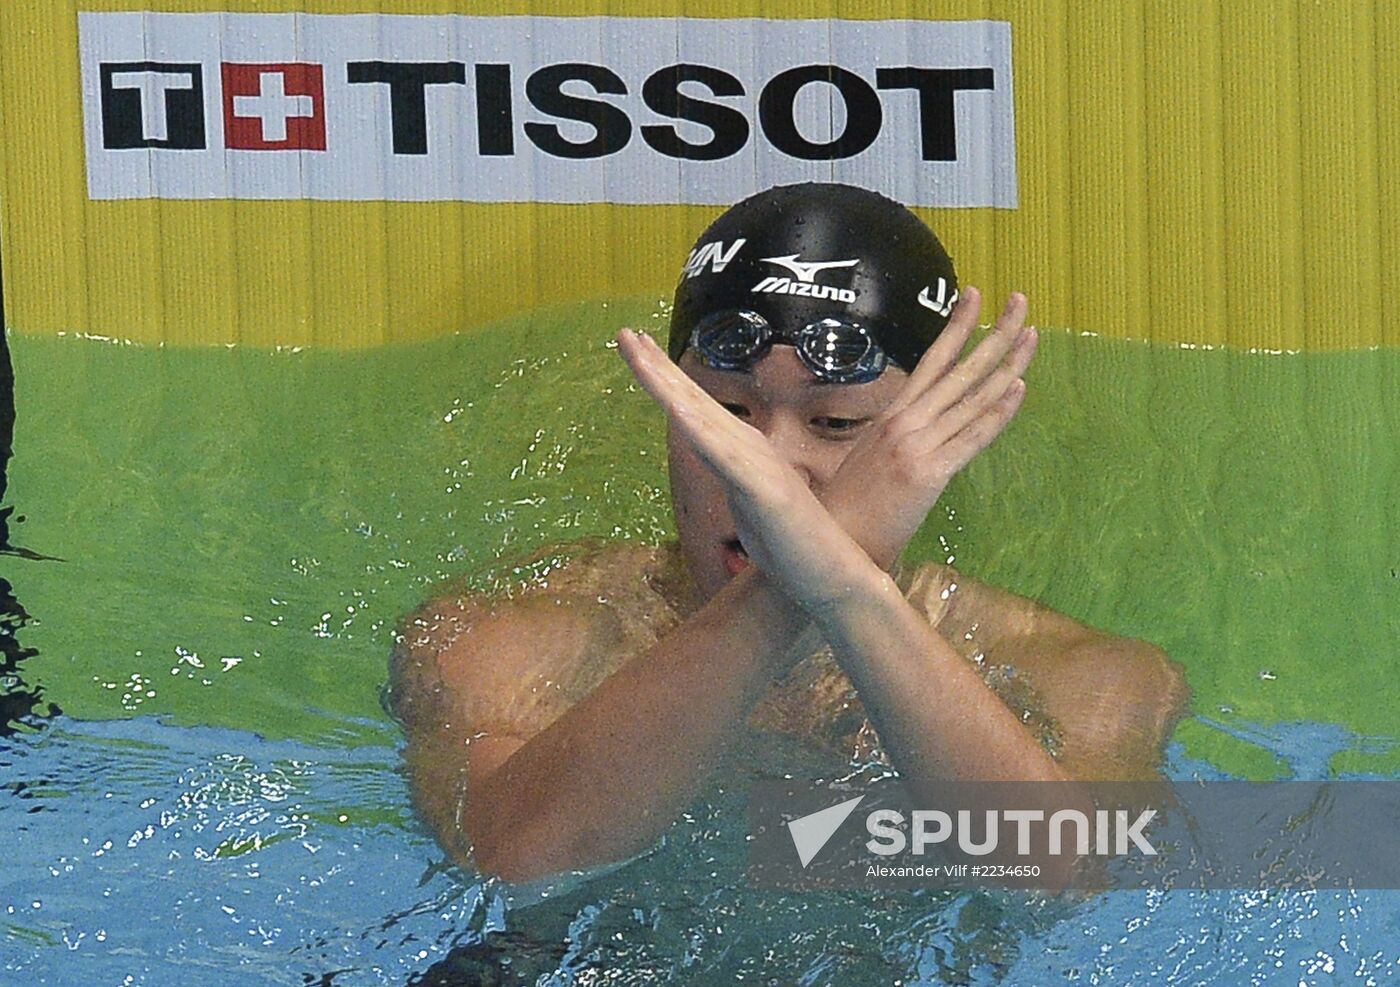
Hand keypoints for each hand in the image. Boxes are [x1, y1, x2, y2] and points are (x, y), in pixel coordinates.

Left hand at [616, 329, 872, 613]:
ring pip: (701, 418)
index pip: (695, 408)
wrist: (833, 575)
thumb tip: (723, 474)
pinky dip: (700, 431)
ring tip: (638, 353)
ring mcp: (755, 466)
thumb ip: (735, 484)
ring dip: (668, 385)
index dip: (665, 378)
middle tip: (624, 333)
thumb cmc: (793, 546)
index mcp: (742, 450)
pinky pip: (724, 457)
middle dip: (655, 367)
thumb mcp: (750, 508)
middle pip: (692, 401)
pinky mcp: (763, 491)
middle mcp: (748, 448)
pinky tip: (676, 410)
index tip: (638, 348)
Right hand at [823, 287, 1036, 568]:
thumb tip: (917, 432)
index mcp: (891, 416)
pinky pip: (972, 437)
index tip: (975, 295)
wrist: (829, 539)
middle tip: (1019, 300)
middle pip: (959, 367)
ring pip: (972, 396)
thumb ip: (894, 440)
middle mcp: (906, 422)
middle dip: (994, 331)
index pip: (931, 361)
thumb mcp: (867, 460)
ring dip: (1007, 363)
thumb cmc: (846, 508)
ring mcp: (917, 445)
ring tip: (1031, 335)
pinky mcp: (929, 473)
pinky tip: (1019, 389)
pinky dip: (998, 413)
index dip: (956, 326)